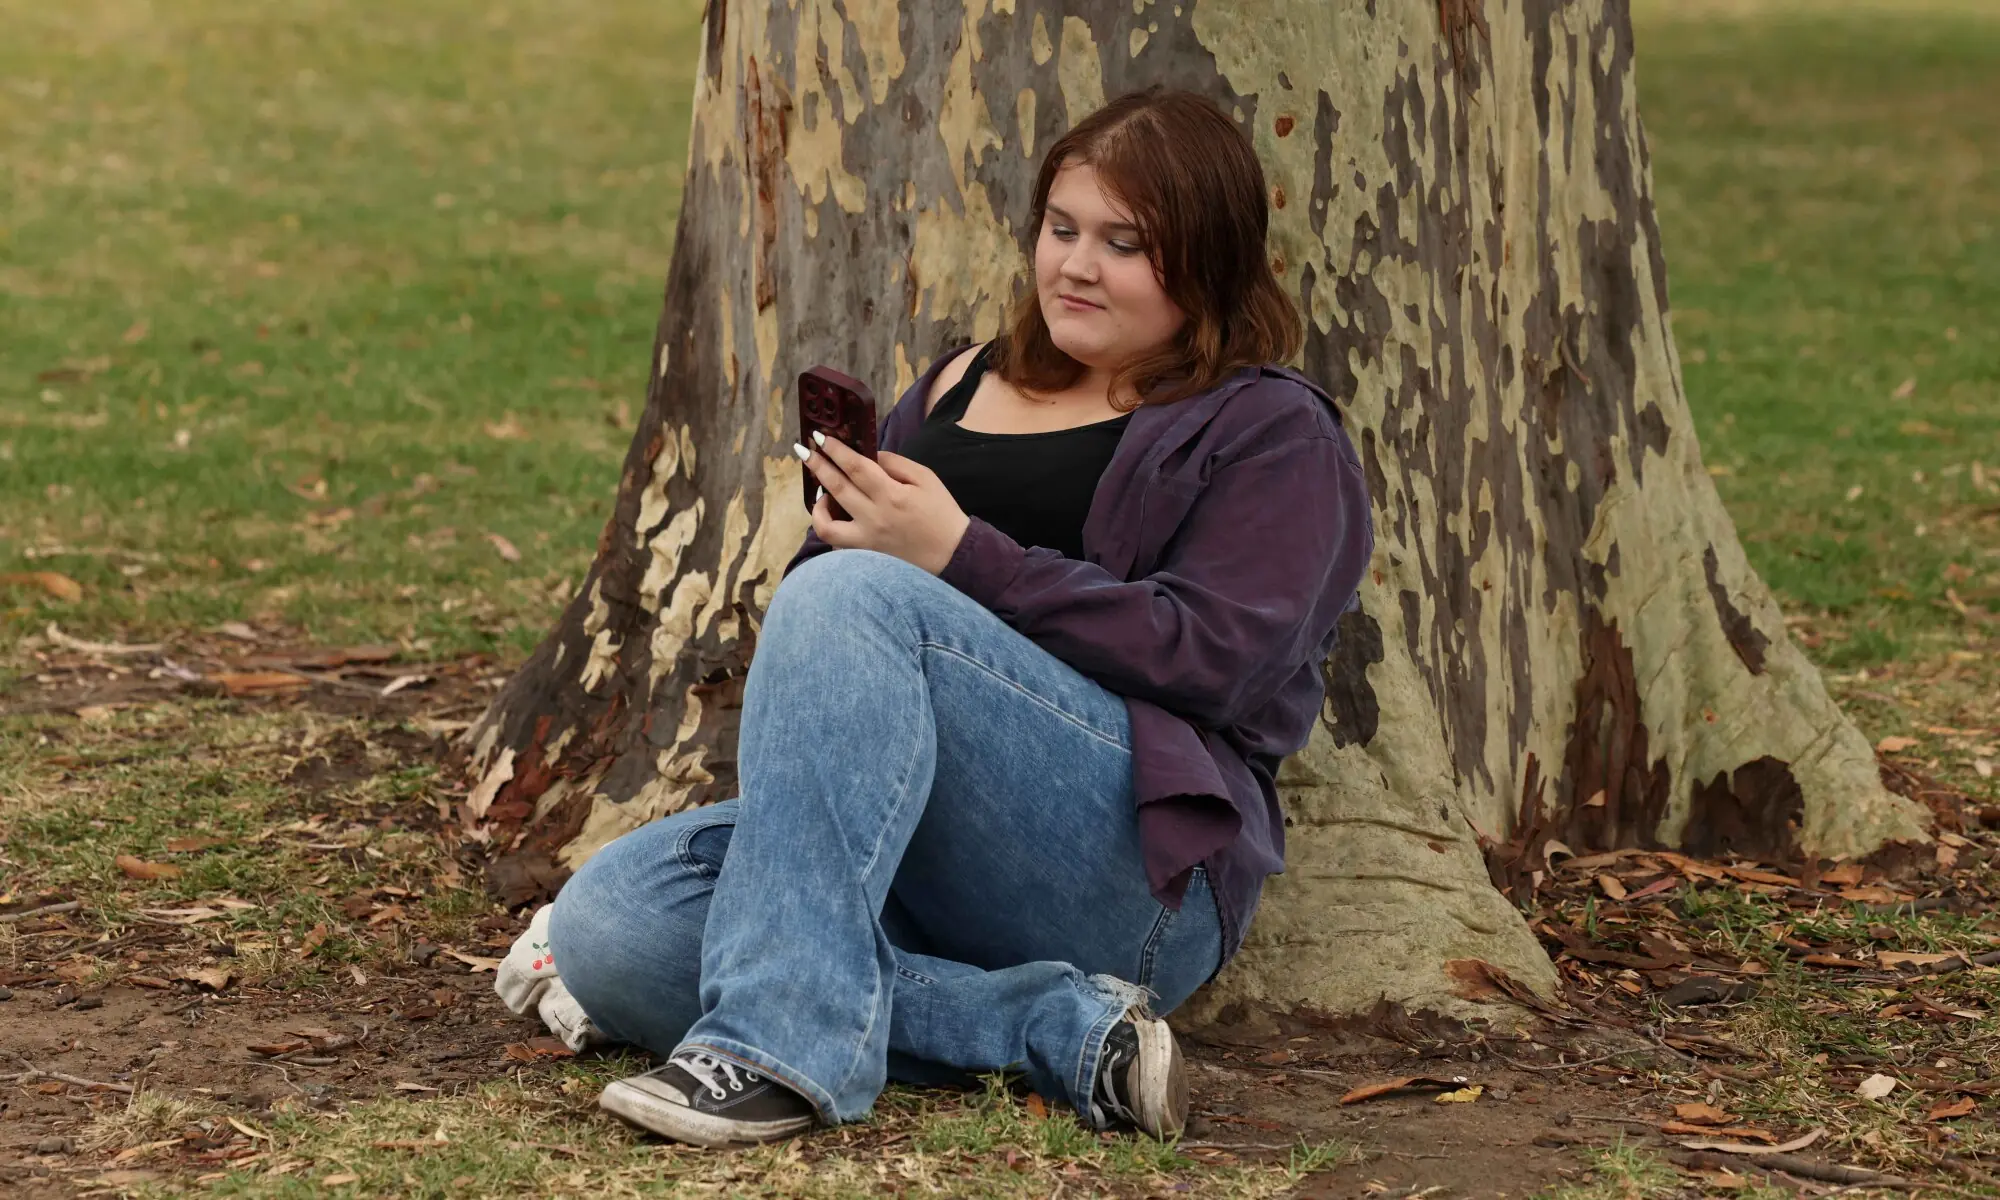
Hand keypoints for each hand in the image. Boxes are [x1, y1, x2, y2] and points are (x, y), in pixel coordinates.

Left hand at [796, 433, 969, 575]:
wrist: (952, 556)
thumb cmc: (941, 514)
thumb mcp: (926, 478)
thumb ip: (895, 463)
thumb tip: (869, 454)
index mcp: (891, 495)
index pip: (855, 467)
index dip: (835, 450)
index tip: (819, 437)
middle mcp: (874, 518)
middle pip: (836, 487)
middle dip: (817, 466)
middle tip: (804, 450)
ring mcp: (866, 542)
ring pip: (826, 524)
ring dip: (816, 504)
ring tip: (818, 491)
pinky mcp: (865, 557)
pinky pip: (836, 544)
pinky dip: (829, 528)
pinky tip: (831, 516)